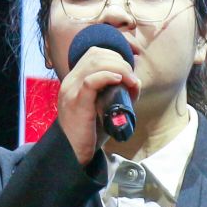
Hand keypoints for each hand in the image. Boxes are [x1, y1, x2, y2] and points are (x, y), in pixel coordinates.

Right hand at [55, 45, 138, 166]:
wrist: (73, 152)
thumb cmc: (90, 132)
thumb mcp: (103, 107)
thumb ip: (117, 93)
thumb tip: (135, 81)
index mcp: (75, 79)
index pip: (94, 53)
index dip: (114, 56)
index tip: (128, 71)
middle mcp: (70, 81)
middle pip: (96, 55)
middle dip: (119, 61)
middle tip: (132, 78)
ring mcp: (71, 90)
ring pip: (94, 64)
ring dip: (118, 68)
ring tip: (130, 81)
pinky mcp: (76, 103)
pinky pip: (90, 81)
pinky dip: (107, 77)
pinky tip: (119, 80)